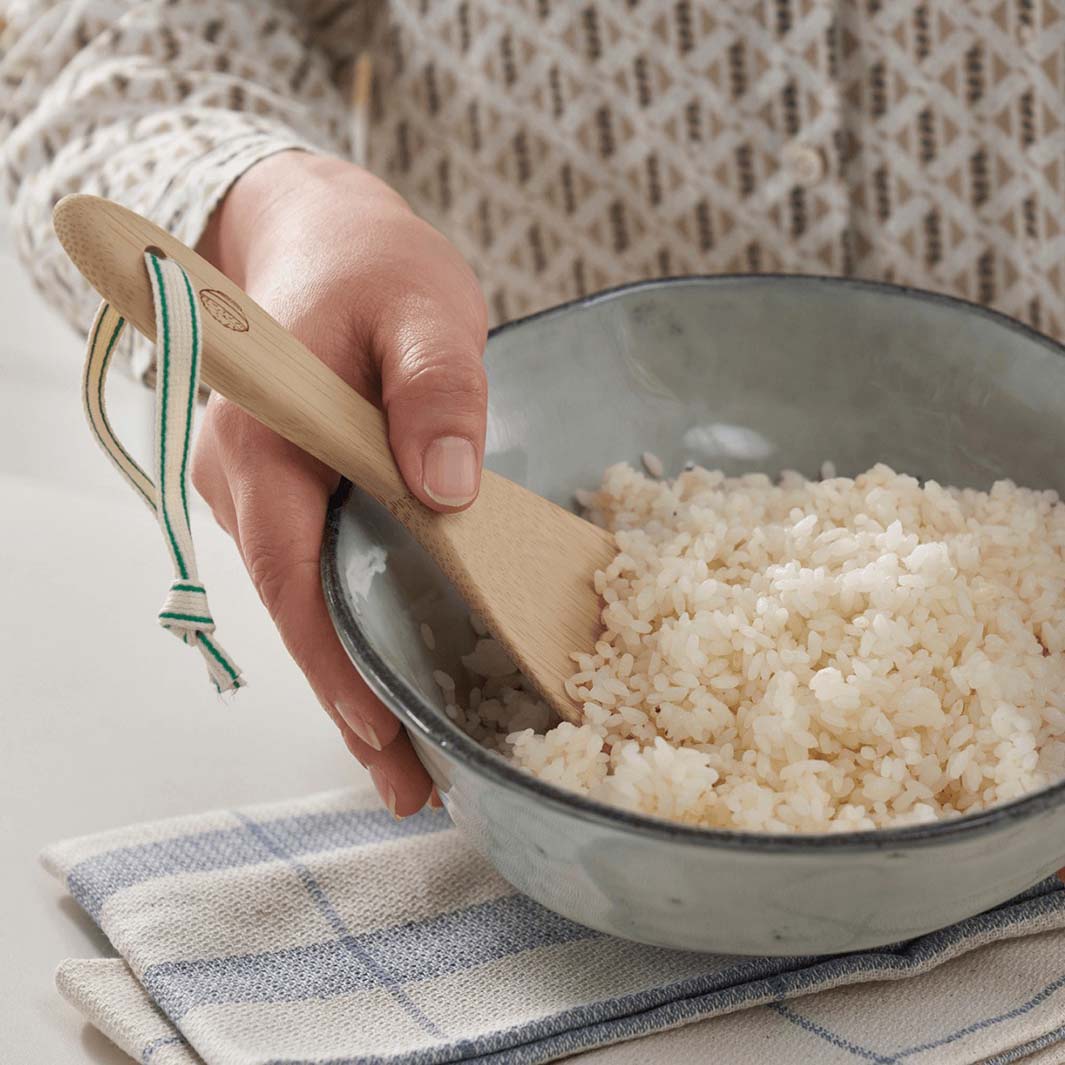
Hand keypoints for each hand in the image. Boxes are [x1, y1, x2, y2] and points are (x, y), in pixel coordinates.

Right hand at [193, 151, 487, 814]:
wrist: (318, 237)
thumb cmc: (370, 268)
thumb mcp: (425, 310)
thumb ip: (436, 390)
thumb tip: (444, 488)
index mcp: (268, 436)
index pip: (293, 572)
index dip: (333, 662)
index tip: (381, 734)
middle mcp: (244, 476)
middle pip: (296, 610)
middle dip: (349, 703)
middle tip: (411, 785)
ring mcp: (259, 489)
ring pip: (303, 601)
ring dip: (353, 674)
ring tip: (414, 753)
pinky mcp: (287, 493)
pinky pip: (313, 573)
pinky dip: (351, 629)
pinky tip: (394, 670)